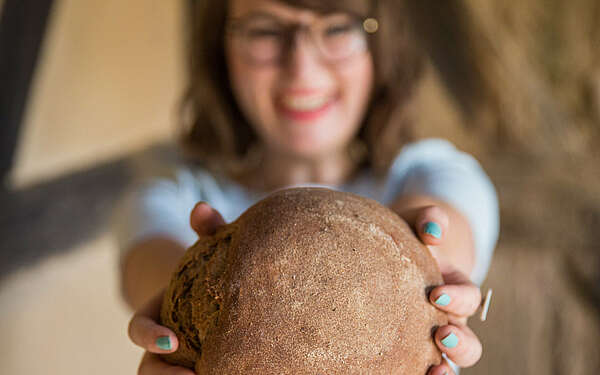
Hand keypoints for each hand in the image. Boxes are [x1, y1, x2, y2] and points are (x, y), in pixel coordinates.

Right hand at [127, 202, 225, 374]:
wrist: (224, 290)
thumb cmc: (213, 268)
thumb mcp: (211, 248)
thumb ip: (208, 229)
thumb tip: (202, 207)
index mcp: (156, 314)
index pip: (138, 329)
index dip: (149, 337)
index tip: (173, 341)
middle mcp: (162, 342)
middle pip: (147, 368)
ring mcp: (178, 360)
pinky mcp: (199, 366)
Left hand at [413, 206, 483, 374]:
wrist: (382, 252)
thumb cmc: (401, 236)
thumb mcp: (414, 223)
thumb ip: (428, 220)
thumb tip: (433, 231)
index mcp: (455, 290)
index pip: (470, 299)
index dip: (458, 299)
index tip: (435, 294)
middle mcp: (448, 321)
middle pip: (470, 345)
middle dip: (461, 344)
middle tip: (441, 334)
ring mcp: (429, 338)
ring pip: (449, 364)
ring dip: (446, 369)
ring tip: (432, 369)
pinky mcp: (407, 350)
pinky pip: (415, 368)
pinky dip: (417, 374)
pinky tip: (397, 373)